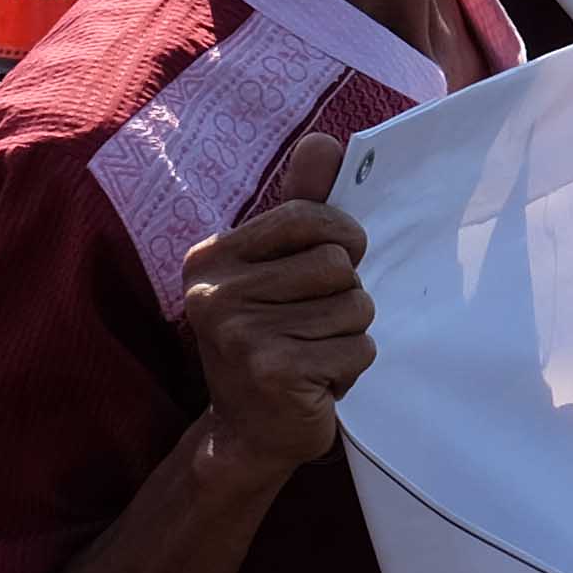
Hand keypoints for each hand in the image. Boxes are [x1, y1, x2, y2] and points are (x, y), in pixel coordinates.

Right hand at [179, 132, 370, 484]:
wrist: (248, 432)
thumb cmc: (272, 339)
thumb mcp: (278, 268)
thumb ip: (301, 207)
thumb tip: (324, 140)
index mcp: (213, 258)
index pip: (310, 217)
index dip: (341, 240)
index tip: (331, 267)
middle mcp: (216, 293)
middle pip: (340, 264)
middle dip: (344, 297)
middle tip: (310, 327)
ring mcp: (241, 334)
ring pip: (356, 306)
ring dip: (348, 335)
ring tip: (312, 353)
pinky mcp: (274, 371)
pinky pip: (359, 348)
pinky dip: (350, 367)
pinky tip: (315, 382)